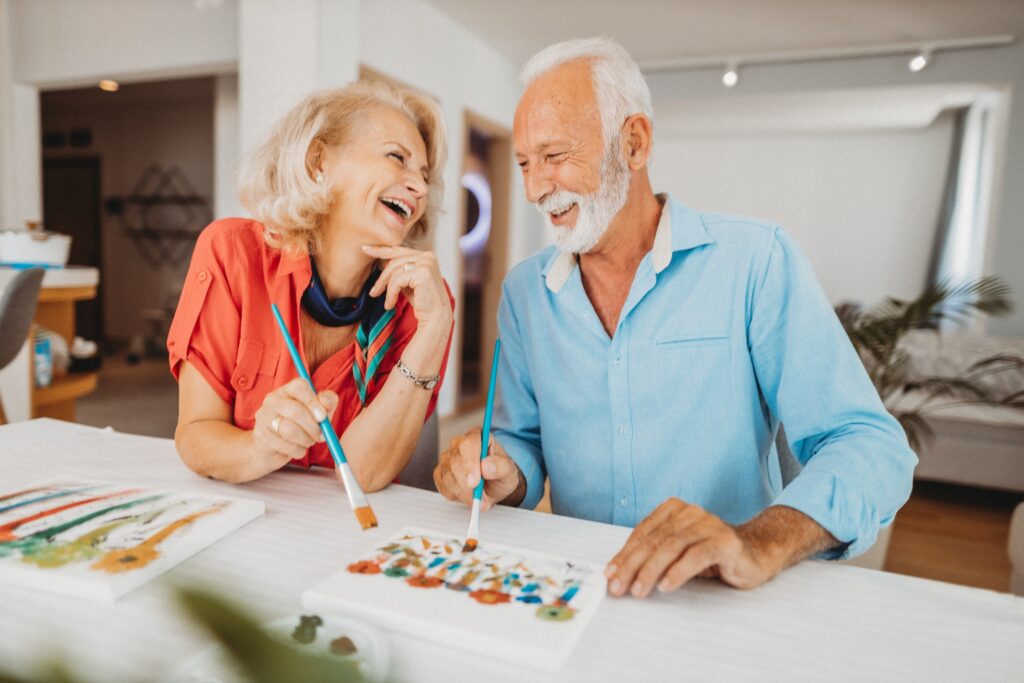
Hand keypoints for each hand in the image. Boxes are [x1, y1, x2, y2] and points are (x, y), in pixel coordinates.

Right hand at [251, 378, 337, 467]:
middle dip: (313, 427)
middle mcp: (273, 399)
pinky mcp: (261, 435)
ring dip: (306, 440)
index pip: (299, 387)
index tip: (323, 417)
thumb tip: (326, 402)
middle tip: (322, 436)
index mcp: (288, 389)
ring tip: (309, 441)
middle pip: (295, 410)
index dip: (313, 401)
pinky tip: (298, 448)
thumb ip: (327, 403)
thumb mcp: (319, 413)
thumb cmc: (302, 425)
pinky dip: (298, 451)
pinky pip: (286, 446)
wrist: (274, 447)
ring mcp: (264, 417)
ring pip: (290, 430)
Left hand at [362, 245, 452, 331]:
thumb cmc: (422, 302)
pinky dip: (391, 294)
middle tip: (373, 292)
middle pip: (394, 260)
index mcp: (425, 255)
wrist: (436, 318)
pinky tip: (390, 304)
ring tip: (386, 302)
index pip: (398, 250)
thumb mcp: (407, 282)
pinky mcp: (423, 273)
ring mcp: (426, 263)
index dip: (381, 250)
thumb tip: (379, 260)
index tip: (365, 249)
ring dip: (385, 287)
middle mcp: (427, 256)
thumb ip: (398, 270)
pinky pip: (397, 280)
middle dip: (381, 277)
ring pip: (394, 270)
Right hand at [434, 428, 523, 508]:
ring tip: (479, 499)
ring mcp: (447, 458)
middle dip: (468, 485)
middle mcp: (459, 444)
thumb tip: (486, 467)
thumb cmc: (501, 473)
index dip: (470, 464)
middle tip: (480, 499)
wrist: (494, 485)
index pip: (469, 444)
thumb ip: (501, 467)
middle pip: (456, 462)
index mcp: (478, 436)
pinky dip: (456, 496)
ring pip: (448, 477)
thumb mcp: (509, 471)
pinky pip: (443, 486)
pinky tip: (468, 496)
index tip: (474, 482)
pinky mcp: (440, 473)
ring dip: (464, 493)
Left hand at [605, 497, 780, 597]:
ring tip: (638, 589)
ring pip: (671, 547)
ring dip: (650, 571)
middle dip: (632, 565)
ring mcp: (709, 525)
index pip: (643, 532)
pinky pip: (696, 556)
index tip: (610, 573)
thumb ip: (653, 555)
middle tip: (618, 585)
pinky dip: (678, 572)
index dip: (624, 554)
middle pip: (654, 540)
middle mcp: (690, 513)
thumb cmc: (712, 554)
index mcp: (675, 510)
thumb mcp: (678, 552)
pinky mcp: (725, 541)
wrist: (756, 554)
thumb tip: (619, 572)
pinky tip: (666, 586)